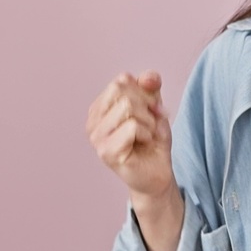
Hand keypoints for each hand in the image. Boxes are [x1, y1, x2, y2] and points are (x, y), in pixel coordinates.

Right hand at [86, 71, 174, 200]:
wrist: (158, 172)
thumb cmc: (152, 140)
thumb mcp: (154, 106)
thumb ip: (150, 87)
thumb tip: (148, 77)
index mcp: (99, 108)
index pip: (122, 80)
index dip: (145, 92)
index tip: (152, 110)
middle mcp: (92, 121)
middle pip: (123, 90)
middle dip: (146, 105)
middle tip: (150, 124)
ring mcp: (96, 138)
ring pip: (128, 106)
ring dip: (148, 121)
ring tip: (147, 135)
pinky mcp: (106, 152)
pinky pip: (132, 126)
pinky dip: (147, 133)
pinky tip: (144, 144)